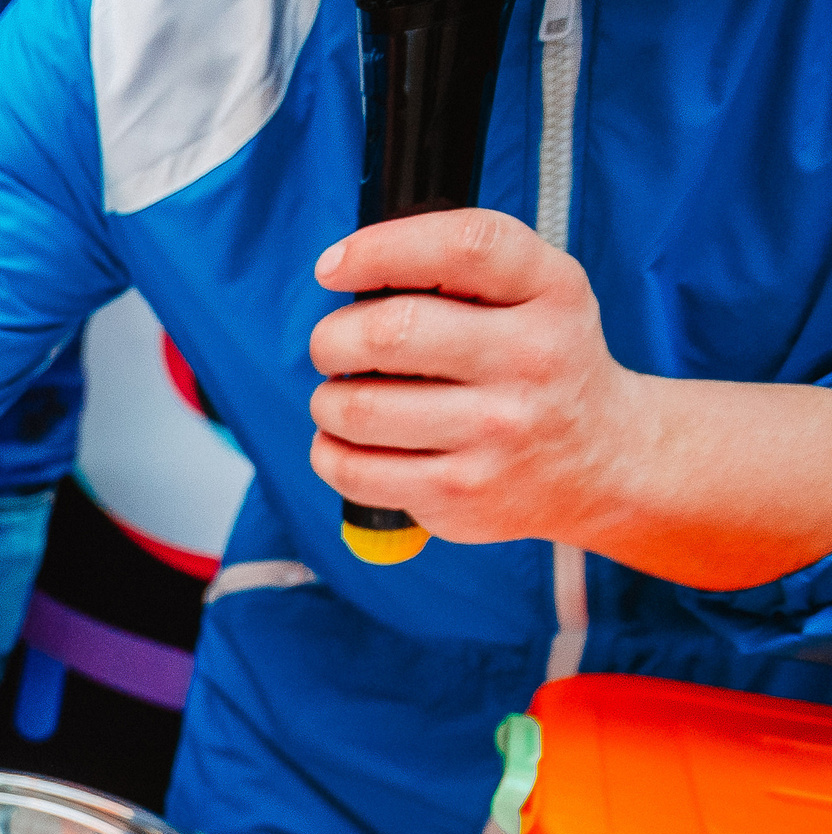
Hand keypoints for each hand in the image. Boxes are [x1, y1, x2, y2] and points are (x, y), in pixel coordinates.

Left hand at [308, 209, 643, 547]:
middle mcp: (530, 359)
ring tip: (343, 397)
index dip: (379, 248)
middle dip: (333, 337)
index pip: (462, 247)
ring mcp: (496, 432)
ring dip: (327, 400)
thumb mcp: (538, 293)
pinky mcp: (460, 493)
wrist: (600, 461)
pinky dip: (329, 451)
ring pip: (359, 406)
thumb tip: (342, 268)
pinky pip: (354, 469)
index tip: (332, 266)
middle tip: (334, 347)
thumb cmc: (540, 363)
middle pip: (391, 330)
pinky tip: (346, 441)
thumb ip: (461, 267)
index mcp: (551, 292)